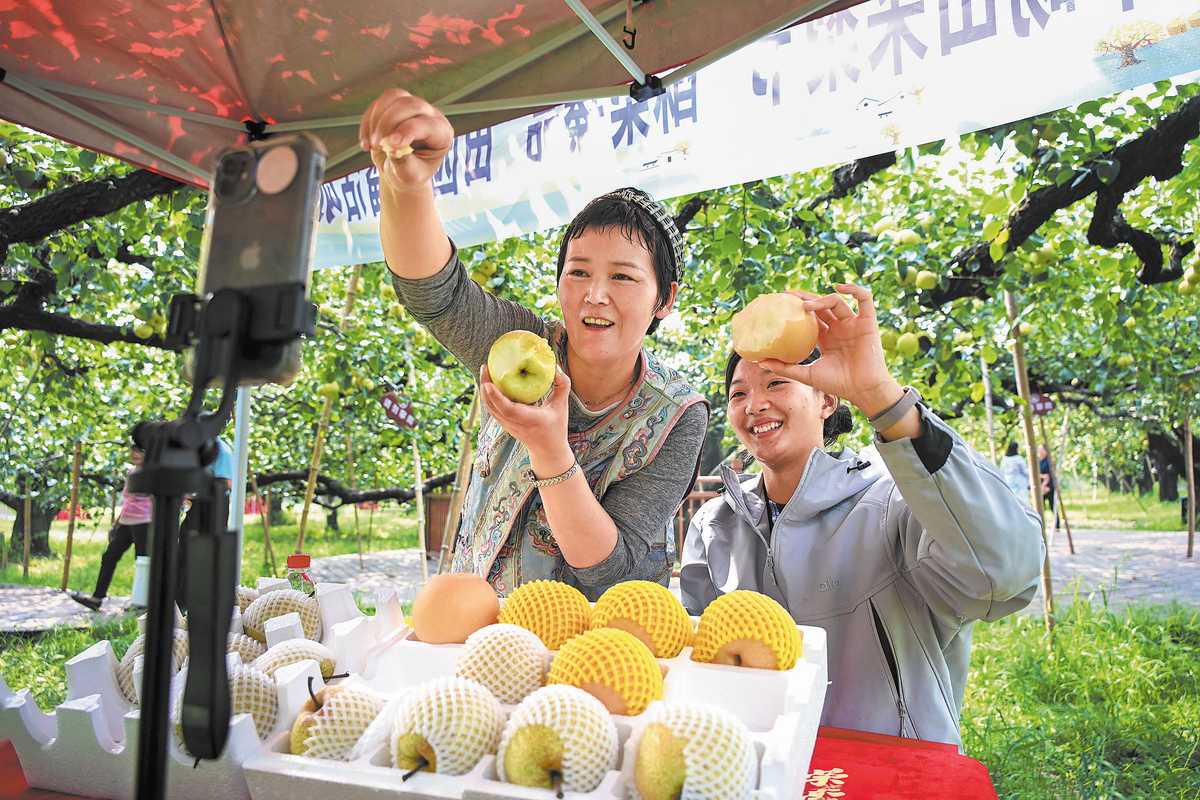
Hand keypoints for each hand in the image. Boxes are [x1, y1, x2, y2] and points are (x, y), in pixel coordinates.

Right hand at [358, 89, 454, 195]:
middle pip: (410, 105)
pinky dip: (368, 121)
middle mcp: (431, 115)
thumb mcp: (409, 176)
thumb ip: (404, 164)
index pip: (426, 125)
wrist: (400, 170)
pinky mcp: (396, 102)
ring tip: (373, 146)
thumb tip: (392, 149)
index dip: (406, 131)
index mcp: (442, 134)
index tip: (389, 145)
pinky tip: (366, 143)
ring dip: (377, 121)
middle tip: (377, 146)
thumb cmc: (409, 174)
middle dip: (388, 124)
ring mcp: (413, 105)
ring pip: (393, 97)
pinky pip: (379, 103)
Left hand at [479, 364, 574, 476]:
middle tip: (484, 367)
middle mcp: (514, 423)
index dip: (496, 396)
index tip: (489, 383)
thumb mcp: (562, 406)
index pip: (507, 409)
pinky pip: (492, 409)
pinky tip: (489, 383)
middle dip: (485, 386)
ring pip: (489, 407)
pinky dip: (487, 396)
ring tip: (485, 372)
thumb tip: (556, 367)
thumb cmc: (556, 428)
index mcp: (528, 419)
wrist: (548, 451)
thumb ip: (562, 386)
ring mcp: (507, 425)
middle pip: (492, 406)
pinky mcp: (504, 424)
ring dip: (484, 390)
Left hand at [759, 283, 901, 416]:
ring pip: (836, 302)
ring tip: (805, 306)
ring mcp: (853, 324)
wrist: (862, 390)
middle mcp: (839, 328)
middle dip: (804, 298)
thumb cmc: (838, 384)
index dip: (797, 308)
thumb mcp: (807, 374)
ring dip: (820, 300)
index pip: (810, 317)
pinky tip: (839, 286)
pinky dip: (854, 289)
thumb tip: (759, 361)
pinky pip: (864, 299)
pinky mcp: (867, 322)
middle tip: (787, 296)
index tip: (780, 302)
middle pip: (821, 306)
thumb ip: (785, 367)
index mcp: (827, 338)